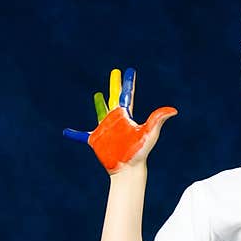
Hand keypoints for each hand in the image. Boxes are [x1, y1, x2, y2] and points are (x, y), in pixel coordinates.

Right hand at [63, 68, 177, 173]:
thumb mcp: (148, 133)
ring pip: (101, 112)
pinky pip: (82, 135)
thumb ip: (158, 120)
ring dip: (99, 104)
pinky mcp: (96, 140)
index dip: (128, 83)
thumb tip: (173, 111)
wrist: (128, 169)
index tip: (129, 71)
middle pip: (115, 98)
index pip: (128, 95)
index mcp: (127, 116)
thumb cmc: (139, 152)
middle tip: (115, 73)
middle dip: (115, 85)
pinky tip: (66, 132)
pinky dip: (74, 134)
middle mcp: (117, 120)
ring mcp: (106, 129)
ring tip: (97, 95)